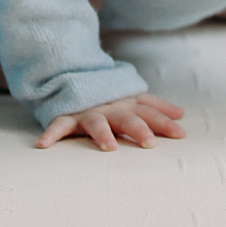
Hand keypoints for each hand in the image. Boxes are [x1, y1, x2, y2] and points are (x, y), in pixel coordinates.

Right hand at [37, 93, 186, 150]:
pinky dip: (51, 134)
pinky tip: (43, 145)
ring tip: (109, 147)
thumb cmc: (109, 100)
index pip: (148, 112)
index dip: (164, 122)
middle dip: (138, 128)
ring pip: (96, 122)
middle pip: (126, 117)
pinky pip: (58, 124)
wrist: (72, 79)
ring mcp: (88, 111)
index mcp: (126, 105)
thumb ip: (155, 107)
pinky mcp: (68, 115)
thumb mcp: (132, 101)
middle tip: (149, 142)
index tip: (180, 134)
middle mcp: (109, 108)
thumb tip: (182, 114)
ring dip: (102, 133)